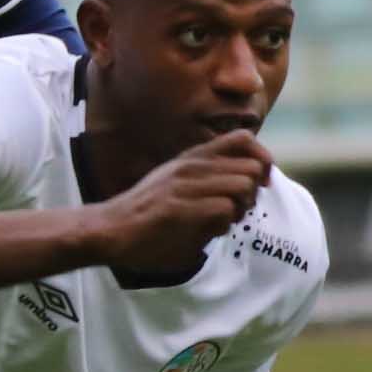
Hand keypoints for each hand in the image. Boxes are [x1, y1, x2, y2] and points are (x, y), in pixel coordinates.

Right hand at [98, 132, 269, 282]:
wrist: (110, 229)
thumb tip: (248, 187)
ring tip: (222, 222)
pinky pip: (224, 210)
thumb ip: (209, 180)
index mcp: (193, 157)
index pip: (245, 139)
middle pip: (251, 167)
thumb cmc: (148, 213)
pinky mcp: (180, 207)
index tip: (258, 184)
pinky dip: (223, 226)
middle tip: (237, 210)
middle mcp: (191, 165)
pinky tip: (207, 232)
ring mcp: (185, 185)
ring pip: (242, 186)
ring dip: (240, 210)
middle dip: (253, 193)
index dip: (262, 161)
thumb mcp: (178, 184)